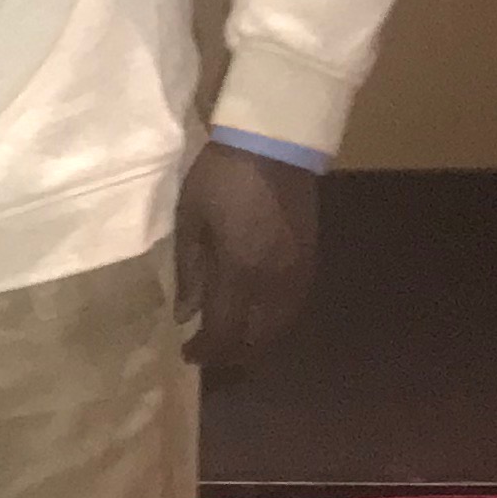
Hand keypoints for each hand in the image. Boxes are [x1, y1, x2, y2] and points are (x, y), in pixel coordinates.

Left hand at [174, 140, 318, 366]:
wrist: (274, 143)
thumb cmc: (220, 177)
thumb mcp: (190, 220)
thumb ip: (188, 272)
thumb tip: (186, 316)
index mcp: (240, 270)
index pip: (226, 330)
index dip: (206, 350)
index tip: (186, 353)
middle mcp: (275, 281)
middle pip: (258, 338)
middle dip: (231, 354)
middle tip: (207, 353)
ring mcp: (298, 272)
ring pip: (280, 327)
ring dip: (255, 342)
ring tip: (230, 341)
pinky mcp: (311, 259)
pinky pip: (293, 307)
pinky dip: (274, 323)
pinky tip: (257, 318)